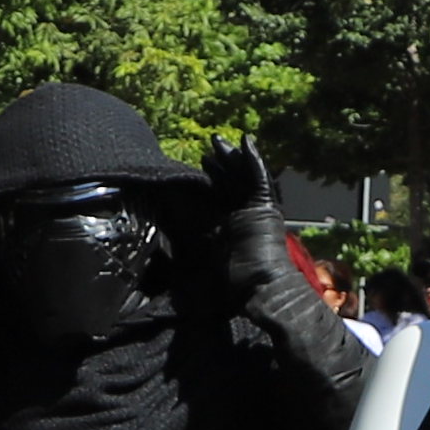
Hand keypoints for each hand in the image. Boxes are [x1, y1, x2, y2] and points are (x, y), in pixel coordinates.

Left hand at [192, 139, 285, 309]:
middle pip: (233, 183)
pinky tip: (246, 141)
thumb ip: (193, 252)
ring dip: (232, 157)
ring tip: (218, 141)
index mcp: (237, 227)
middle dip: (222, 165)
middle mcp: (249, 216)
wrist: (261, 289)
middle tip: (210, 149)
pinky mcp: (264, 208)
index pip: (225, 197)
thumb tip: (165, 251)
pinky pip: (259, 178)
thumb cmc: (237, 286)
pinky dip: (253, 160)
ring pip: (244, 177)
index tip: (204, 166)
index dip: (215, 180)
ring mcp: (258, 211)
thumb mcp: (206, 263)